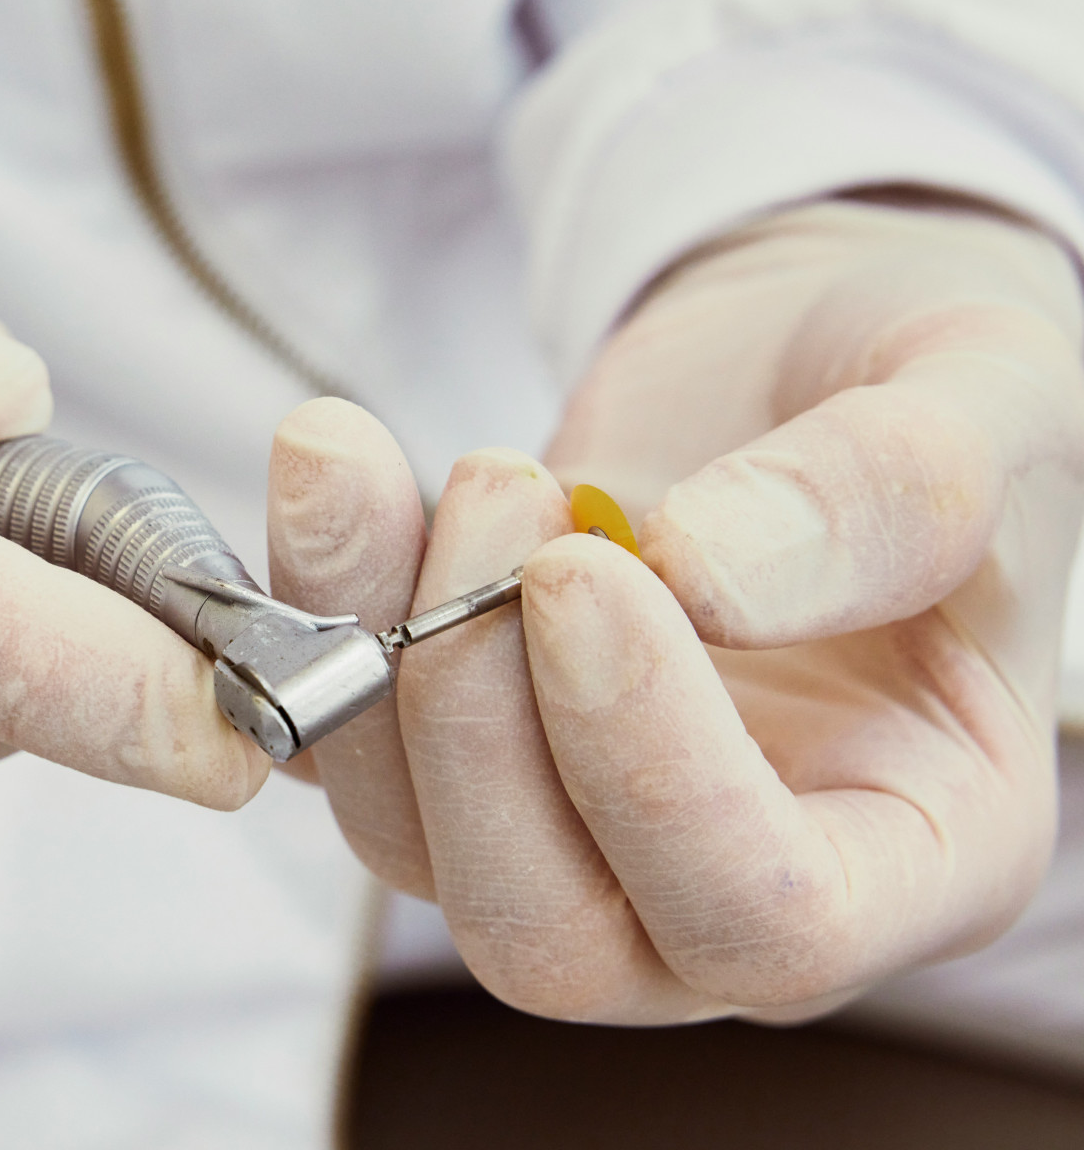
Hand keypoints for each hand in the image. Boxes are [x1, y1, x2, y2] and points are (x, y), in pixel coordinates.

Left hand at [269, 198, 1083, 1020]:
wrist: (801, 354)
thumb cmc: (934, 393)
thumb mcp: (986, 400)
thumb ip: (891, 496)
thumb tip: (702, 576)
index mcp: (914, 851)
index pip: (768, 921)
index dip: (651, 774)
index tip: (585, 572)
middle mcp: (721, 880)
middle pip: (547, 934)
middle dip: (478, 720)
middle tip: (497, 489)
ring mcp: (567, 826)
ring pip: (408, 842)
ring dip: (370, 644)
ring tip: (410, 456)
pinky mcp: (446, 741)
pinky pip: (328, 735)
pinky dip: (302, 611)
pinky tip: (330, 469)